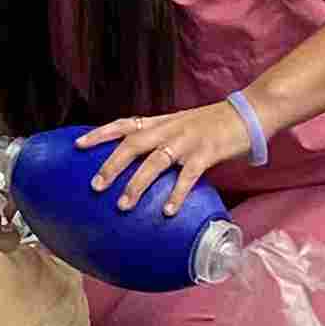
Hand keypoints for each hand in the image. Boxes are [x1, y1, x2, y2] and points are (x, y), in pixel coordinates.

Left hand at [75, 104, 252, 215]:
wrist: (246, 114)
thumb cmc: (210, 124)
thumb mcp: (179, 125)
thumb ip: (158, 138)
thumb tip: (135, 160)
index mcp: (160, 122)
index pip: (124, 124)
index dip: (100, 134)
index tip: (78, 145)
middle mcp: (169, 129)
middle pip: (134, 144)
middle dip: (112, 165)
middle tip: (95, 186)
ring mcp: (187, 141)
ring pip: (156, 162)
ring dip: (137, 184)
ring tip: (123, 205)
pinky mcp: (207, 153)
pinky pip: (189, 176)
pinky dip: (177, 193)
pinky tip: (168, 211)